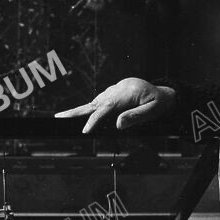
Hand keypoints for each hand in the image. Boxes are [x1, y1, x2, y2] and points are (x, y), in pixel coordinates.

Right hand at [55, 79, 175, 133]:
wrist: (161, 92)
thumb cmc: (158, 103)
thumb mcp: (153, 111)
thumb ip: (136, 116)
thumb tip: (118, 125)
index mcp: (127, 93)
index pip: (107, 107)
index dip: (95, 119)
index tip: (86, 130)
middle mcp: (117, 89)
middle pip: (94, 102)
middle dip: (76, 111)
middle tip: (59, 117)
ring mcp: (114, 90)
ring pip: (94, 102)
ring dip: (78, 110)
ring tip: (61, 117)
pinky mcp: (112, 93)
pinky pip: (98, 102)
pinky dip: (88, 109)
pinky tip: (77, 115)